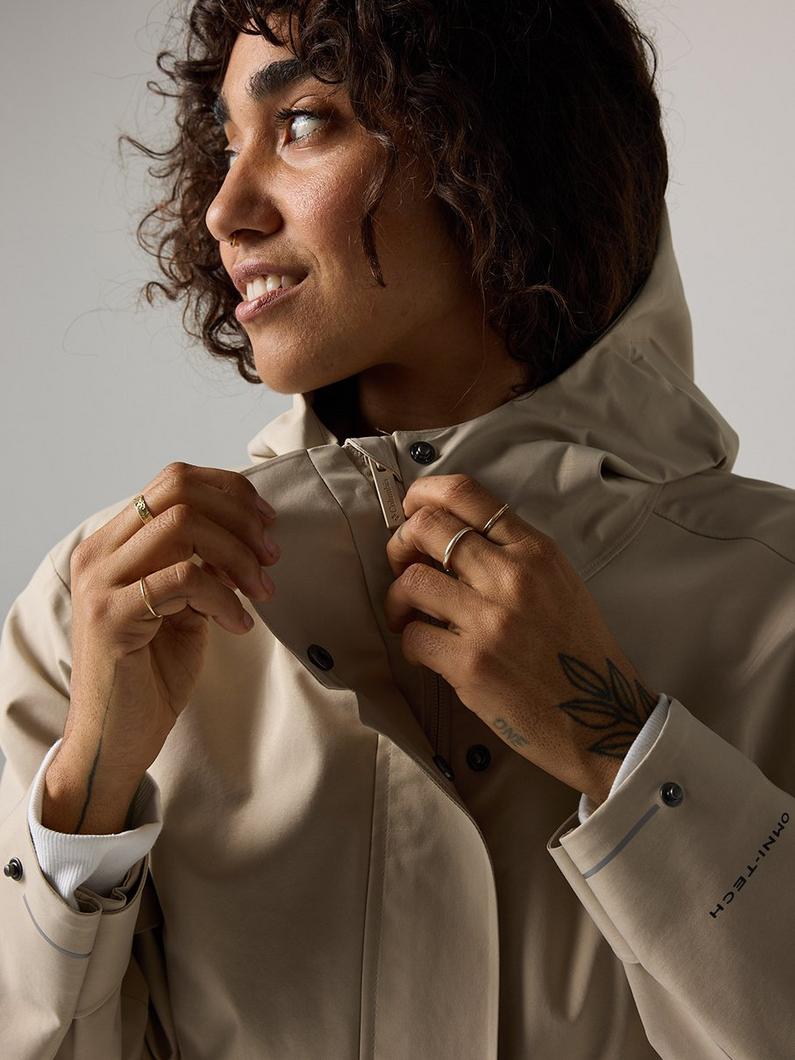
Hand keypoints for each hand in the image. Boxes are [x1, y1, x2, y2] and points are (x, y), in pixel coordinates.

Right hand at [63, 462, 279, 785]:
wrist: (116, 739)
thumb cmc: (151, 674)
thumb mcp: (183, 606)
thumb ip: (202, 565)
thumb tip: (247, 535)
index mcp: (114, 543)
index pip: (174, 481)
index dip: (230, 491)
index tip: (267, 523)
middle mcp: (99, 552)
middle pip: (179, 490)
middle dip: (239, 516)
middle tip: (271, 555)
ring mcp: (100, 581)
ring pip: (183, 525)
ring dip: (237, 554)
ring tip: (261, 590)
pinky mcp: (111, 615)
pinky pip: (184, 579)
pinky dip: (224, 596)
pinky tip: (239, 624)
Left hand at [383, 474, 658, 802]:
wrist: (604, 720)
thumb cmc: (578, 652)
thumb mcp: (559, 582)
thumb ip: (512, 554)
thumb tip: (448, 537)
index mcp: (535, 550)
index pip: (465, 493)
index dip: (422, 494)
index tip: (410, 512)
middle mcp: (513, 576)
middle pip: (427, 527)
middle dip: (400, 543)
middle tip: (402, 567)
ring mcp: (491, 620)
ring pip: (411, 580)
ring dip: (397, 598)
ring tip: (407, 615)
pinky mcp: (472, 664)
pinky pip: (413, 635)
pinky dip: (409, 642)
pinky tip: (425, 653)